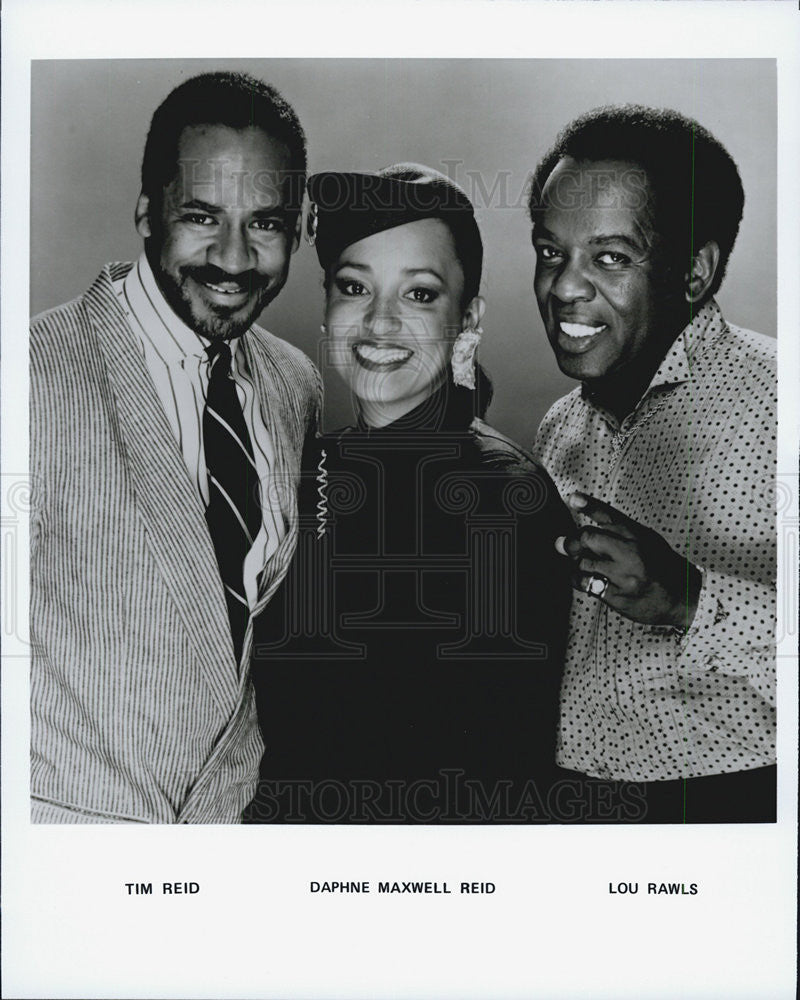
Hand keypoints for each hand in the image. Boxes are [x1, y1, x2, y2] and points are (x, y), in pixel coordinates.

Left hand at [555, 493, 700, 627]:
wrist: (683, 596)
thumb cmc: (662, 566)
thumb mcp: (646, 540)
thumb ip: (618, 532)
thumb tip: (585, 529)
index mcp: (638, 535)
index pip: (609, 515)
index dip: (588, 504)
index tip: (573, 498)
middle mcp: (631, 552)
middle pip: (588, 537)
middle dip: (574, 541)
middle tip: (569, 545)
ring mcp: (624, 575)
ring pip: (583, 561)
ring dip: (577, 562)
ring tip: (584, 565)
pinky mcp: (617, 595)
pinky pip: (585, 583)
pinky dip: (579, 579)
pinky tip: (586, 579)